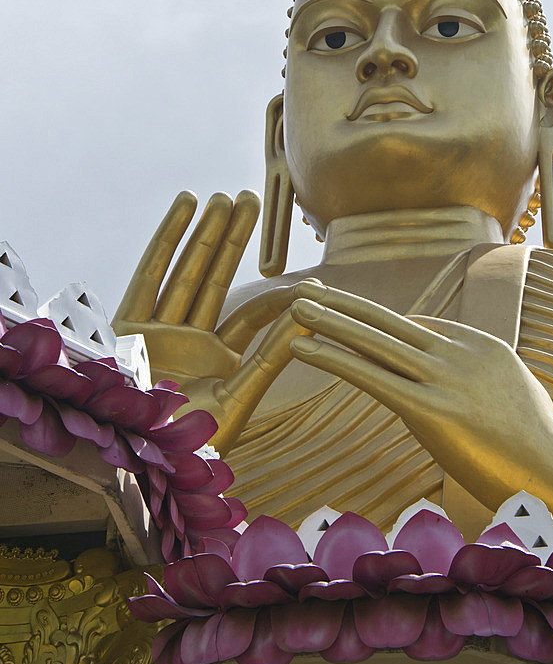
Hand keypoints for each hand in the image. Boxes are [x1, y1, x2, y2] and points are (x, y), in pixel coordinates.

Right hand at [113, 191, 311, 455]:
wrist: (141, 467)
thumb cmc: (191, 447)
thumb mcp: (239, 396)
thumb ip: (272, 354)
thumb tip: (312, 314)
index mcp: (216, 362)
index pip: (251, 315)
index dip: (276, 292)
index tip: (302, 272)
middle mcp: (187, 341)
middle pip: (215, 278)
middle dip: (233, 239)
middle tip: (252, 198)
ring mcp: (158, 330)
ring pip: (187, 269)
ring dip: (205, 231)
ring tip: (225, 196)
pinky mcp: (129, 325)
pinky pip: (152, 272)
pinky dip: (169, 238)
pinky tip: (188, 205)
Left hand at [288, 281, 552, 532]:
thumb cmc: (536, 449)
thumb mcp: (512, 396)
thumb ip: (479, 378)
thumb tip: (452, 379)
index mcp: (482, 346)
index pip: (418, 327)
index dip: (375, 324)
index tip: (345, 317)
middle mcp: (463, 353)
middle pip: (391, 322)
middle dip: (345, 305)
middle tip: (307, 290)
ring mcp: (449, 379)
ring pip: (376, 342)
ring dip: (330, 322)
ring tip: (294, 308)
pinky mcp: (433, 410)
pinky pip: (373, 376)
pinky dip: (334, 358)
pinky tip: (305, 347)